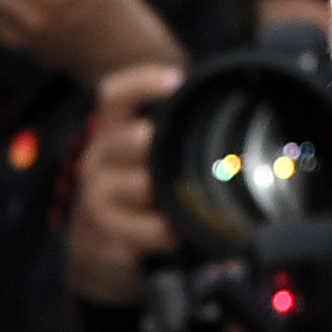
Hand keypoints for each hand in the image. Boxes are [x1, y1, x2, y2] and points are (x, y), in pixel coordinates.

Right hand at [64, 60, 181, 305]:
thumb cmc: (135, 196)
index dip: (142, 82)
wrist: (98, 251)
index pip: (115, 95)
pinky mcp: (102, 235)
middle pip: (130, 139)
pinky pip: (141, 230)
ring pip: (141, 186)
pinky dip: (165, 232)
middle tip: (192, 154)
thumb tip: (234, 112)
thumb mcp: (146, 161)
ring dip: (170, 193)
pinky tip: (179, 233)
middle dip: (159, 145)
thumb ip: (174, 135)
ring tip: (197, 200)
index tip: (176, 80)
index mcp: (110, 133)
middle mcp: (98, 161)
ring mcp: (96, 199)